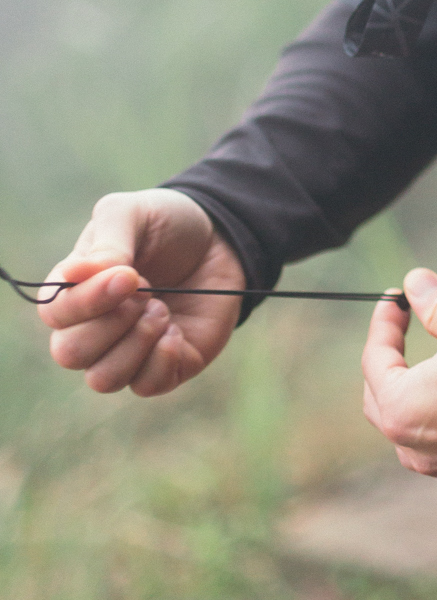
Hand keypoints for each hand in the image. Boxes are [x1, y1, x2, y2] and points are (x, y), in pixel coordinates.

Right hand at [37, 188, 243, 395]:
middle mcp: (93, 327)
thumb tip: (73, 275)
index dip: (88, 301)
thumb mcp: (132, 213)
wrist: (219, 238)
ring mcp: (127, 351)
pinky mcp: (164, 366)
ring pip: (103, 378)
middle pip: (69, 354)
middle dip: (111, 323)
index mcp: (75, 290)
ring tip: (162, 310)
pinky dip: (162, 360)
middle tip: (147, 291)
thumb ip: (106, 242)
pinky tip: (177, 330)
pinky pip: (147, 386)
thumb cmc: (165, 224)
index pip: (54, 315)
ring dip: (135, 343)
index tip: (129, 275)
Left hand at [361, 268, 436, 500]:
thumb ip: (434, 301)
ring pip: (413, 436)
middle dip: (392, 361)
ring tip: (428, 375)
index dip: (385, 320)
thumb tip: (417, 285)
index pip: (375, 358)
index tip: (396, 300)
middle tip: (407, 329)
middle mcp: (416, 446)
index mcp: (401, 406)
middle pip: (384, 399)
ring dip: (416, 405)